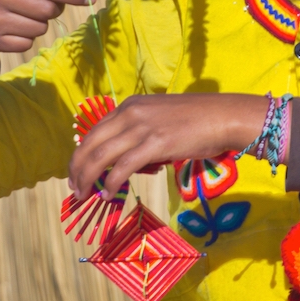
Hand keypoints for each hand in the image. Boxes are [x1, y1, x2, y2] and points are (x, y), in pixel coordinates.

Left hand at [68, 93, 271, 201]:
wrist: (224, 116)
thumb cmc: (198, 120)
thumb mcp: (161, 119)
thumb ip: (141, 135)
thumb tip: (129, 164)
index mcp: (131, 106)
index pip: (95, 131)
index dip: (82, 154)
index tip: (78, 172)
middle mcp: (131, 113)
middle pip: (91, 143)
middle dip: (77, 168)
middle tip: (74, 188)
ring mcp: (142, 128)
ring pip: (101, 156)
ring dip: (88, 178)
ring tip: (84, 194)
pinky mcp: (155, 144)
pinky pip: (123, 167)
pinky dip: (112, 183)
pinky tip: (109, 194)